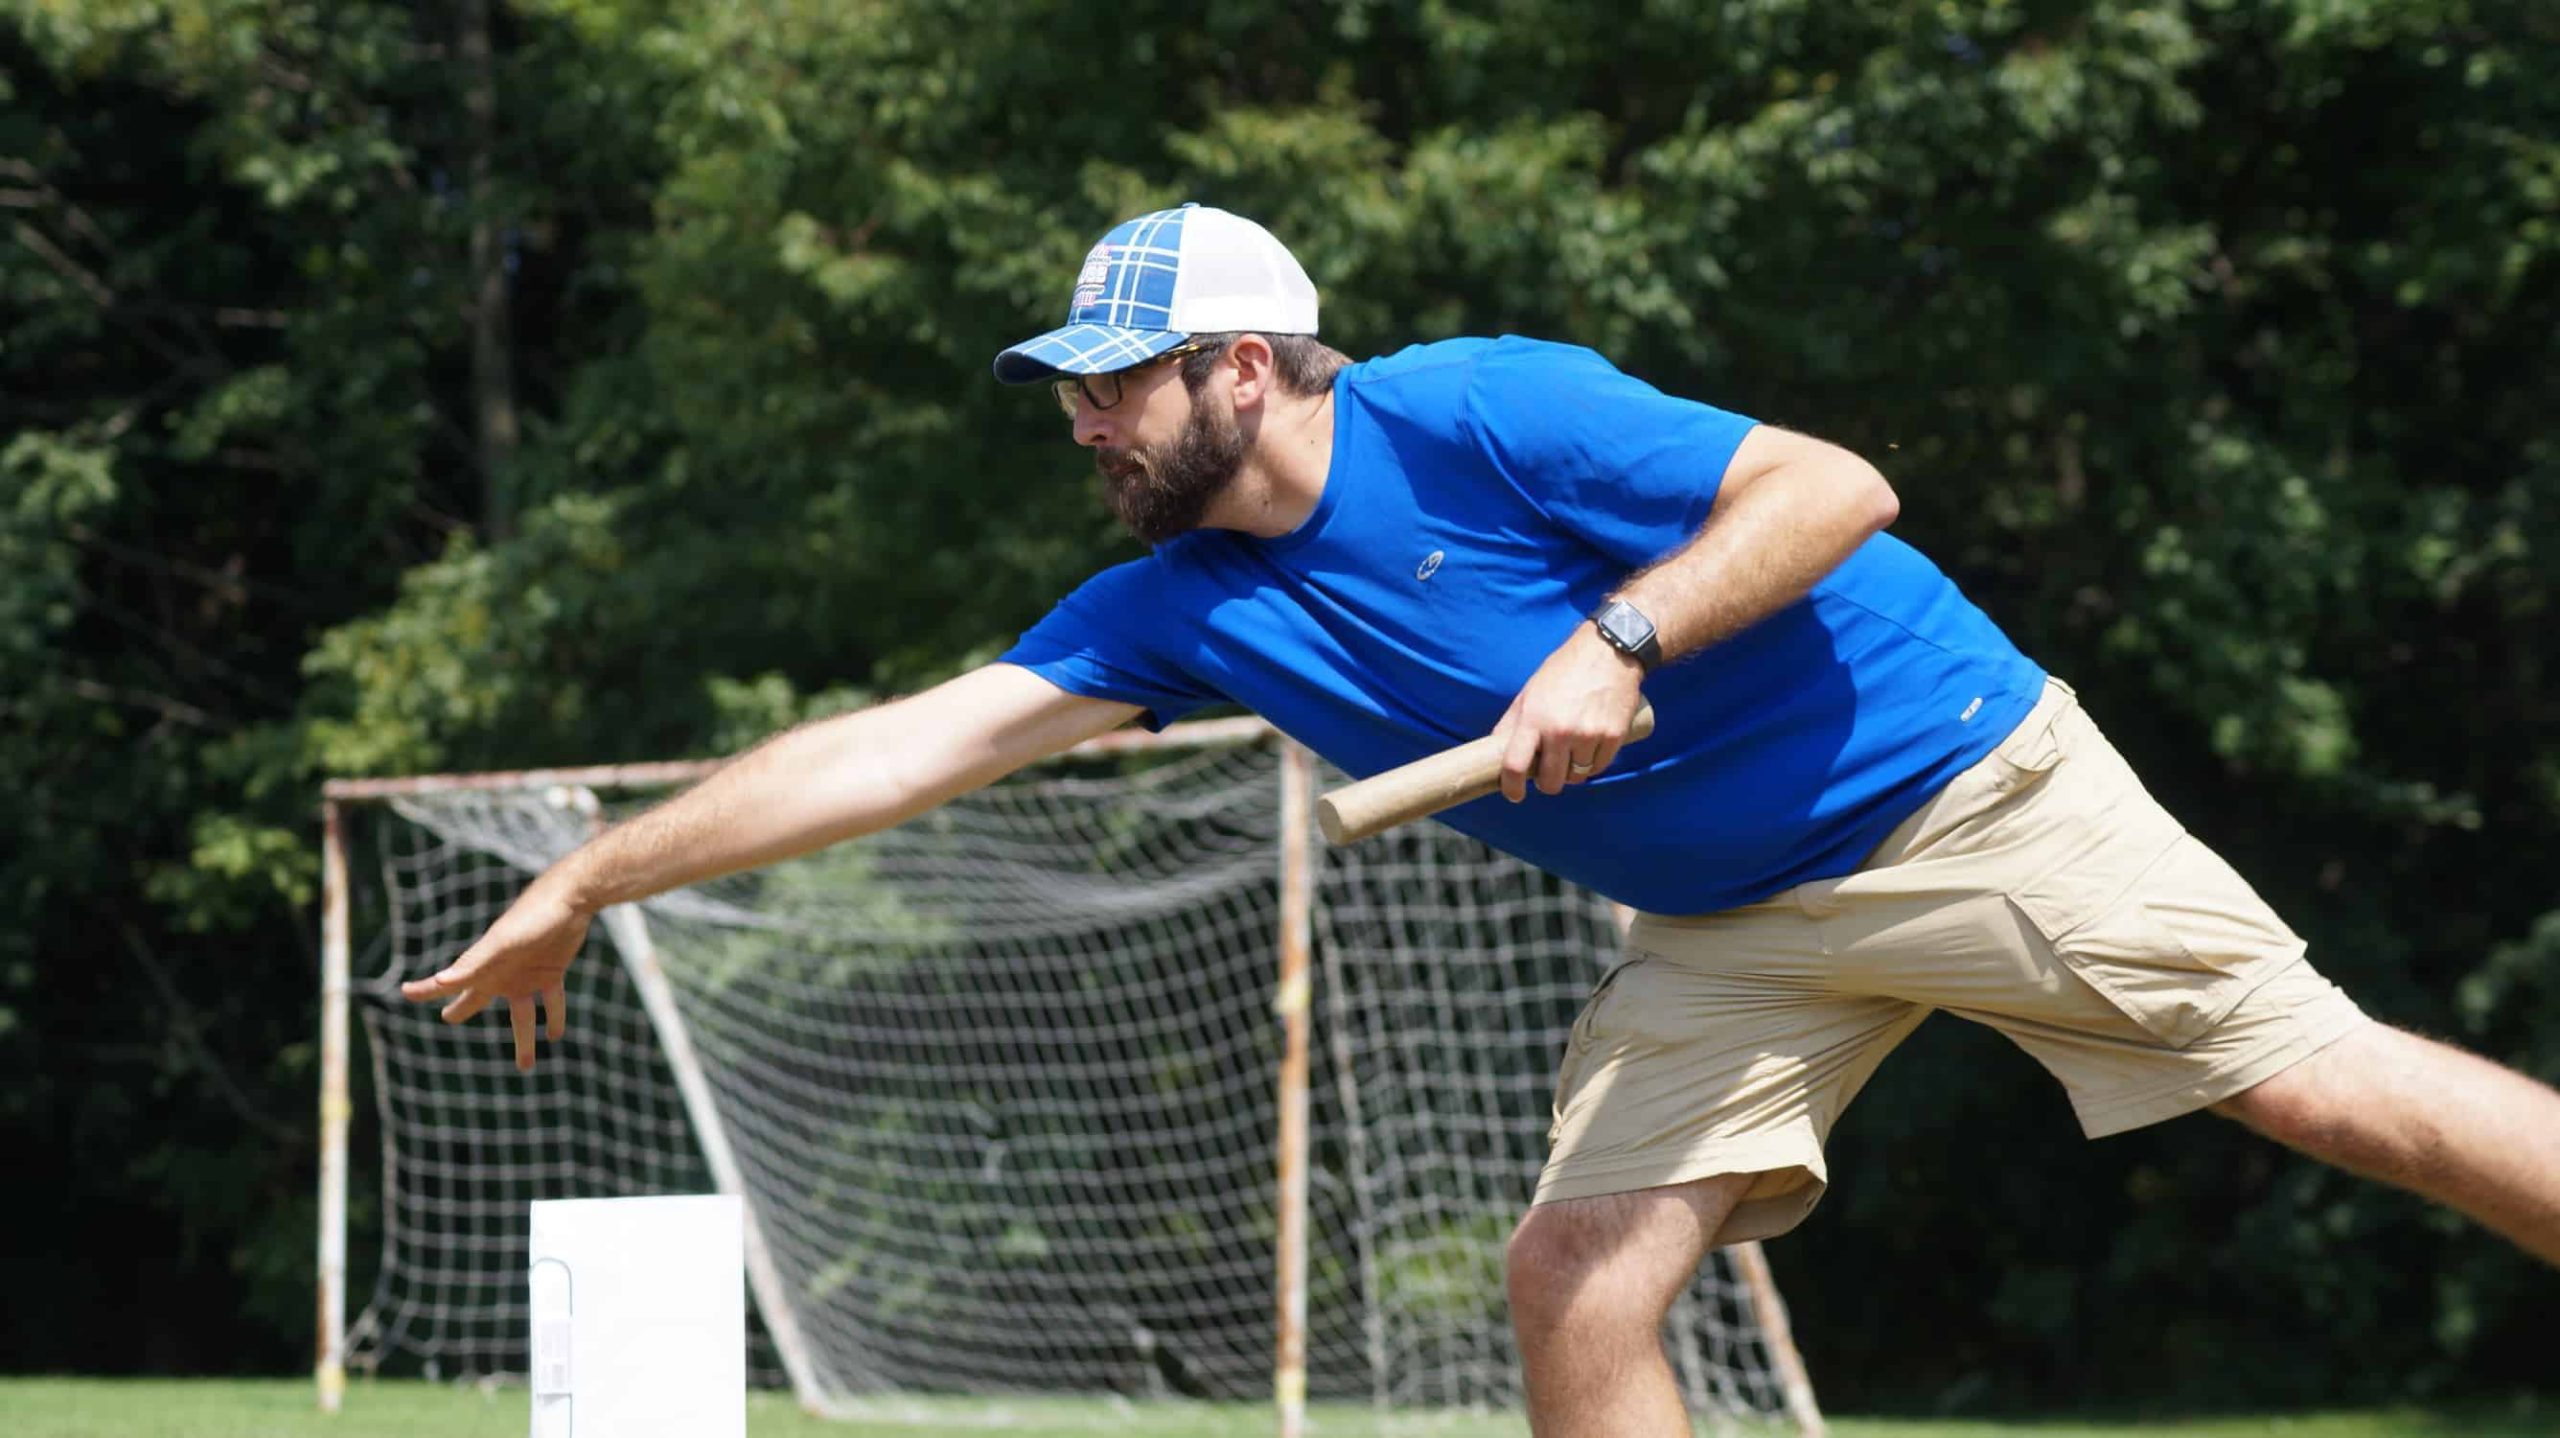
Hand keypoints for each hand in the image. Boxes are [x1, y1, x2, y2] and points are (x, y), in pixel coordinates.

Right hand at [399, 881, 591, 1070]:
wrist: (570, 900)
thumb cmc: (532, 918)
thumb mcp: (502, 943)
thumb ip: (475, 962)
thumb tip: (442, 980)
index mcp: (483, 966)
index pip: (448, 983)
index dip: (426, 990)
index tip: (405, 992)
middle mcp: (501, 974)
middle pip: (477, 998)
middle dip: (462, 1009)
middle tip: (448, 1019)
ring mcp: (526, 975)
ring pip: (521, 1016)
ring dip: (523, 1038)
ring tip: (525, 1066)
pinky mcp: (551, 973)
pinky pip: (552, 1002)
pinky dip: (553, 1019)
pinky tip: (554, 1035)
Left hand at [1492, 625, 1646, 801]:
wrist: (1607, 651)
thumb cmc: (1564, 671)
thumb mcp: (1530, 692)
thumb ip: (1512, 723)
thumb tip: (1494, 749)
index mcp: (1534, 718)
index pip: (1514, 765)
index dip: (1511, 787)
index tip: (1514, 794)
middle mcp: (1560, 730)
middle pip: (1550, 781)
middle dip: (1547, 782)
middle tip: (1549, 772)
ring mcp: (1589, 734)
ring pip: (1577, 777)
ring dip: (1572, 772)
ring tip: (1572, 753)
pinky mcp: (1614, 736)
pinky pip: (1599, 767)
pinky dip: (1593, 764)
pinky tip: (1589, 749)